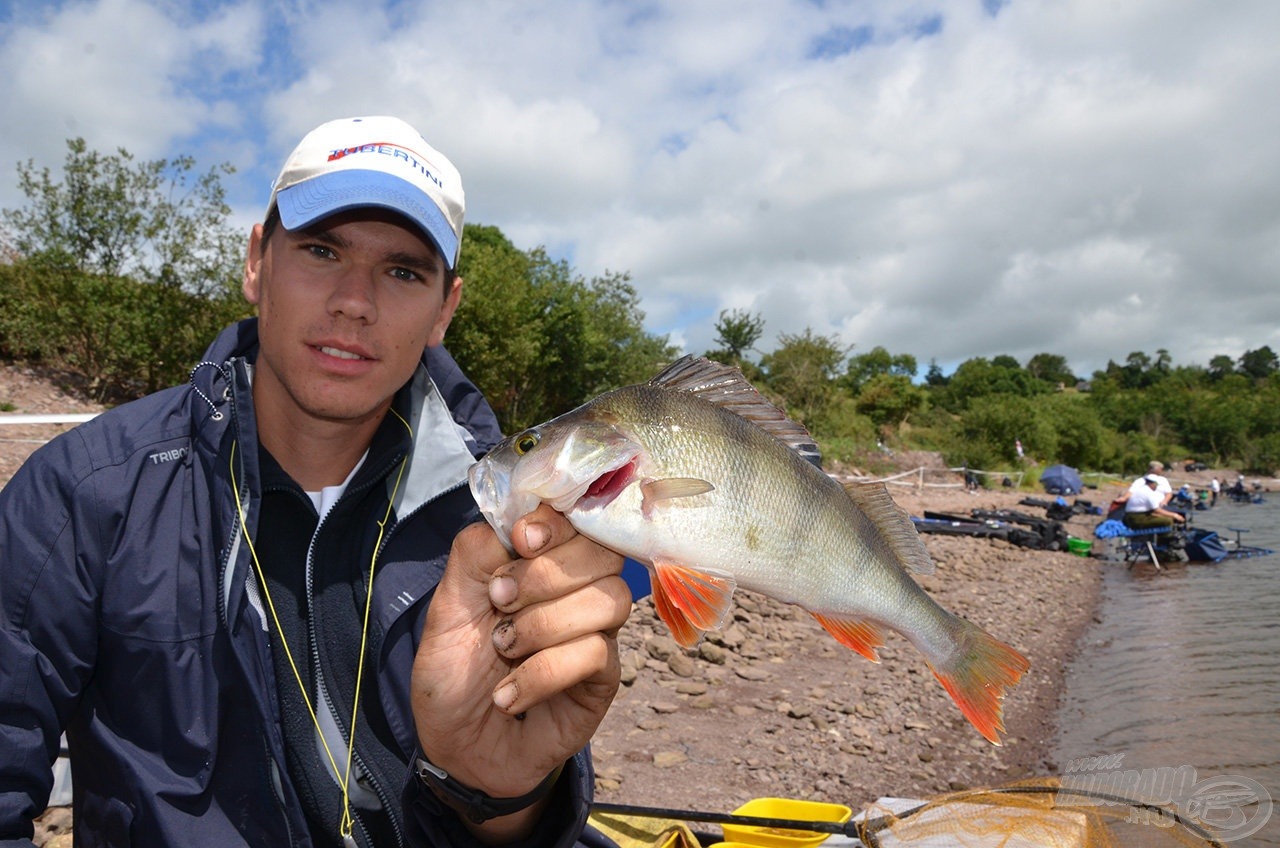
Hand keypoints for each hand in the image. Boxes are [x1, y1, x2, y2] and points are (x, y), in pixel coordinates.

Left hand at [411, 505, 627, 832]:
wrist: (457, 749)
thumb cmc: (454, 675)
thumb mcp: (446, 609)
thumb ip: (475, 555)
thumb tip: (516, 521)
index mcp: (541, 563)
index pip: (577, 519)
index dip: (557, 522)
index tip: (522, 539)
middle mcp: (576, 591)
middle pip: (601, 554)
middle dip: (545, 575)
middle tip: (499, 603)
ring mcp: (595, 634)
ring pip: (608, 600)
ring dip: (544, 624)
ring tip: (502, 650)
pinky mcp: (603, 679)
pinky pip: (596, 654)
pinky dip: (543, 672)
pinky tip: (508, 693)